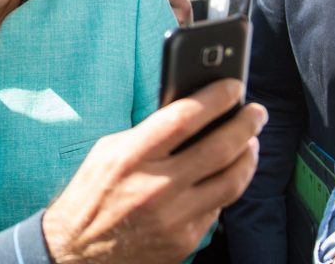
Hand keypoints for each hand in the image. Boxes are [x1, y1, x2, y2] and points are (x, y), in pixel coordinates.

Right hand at [42, 79, 266, 263]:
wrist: (78, 250)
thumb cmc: (93, 193)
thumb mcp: (110, 151)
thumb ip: (149, 133)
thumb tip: (193, 112)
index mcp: (131, 157)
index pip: (183, 118)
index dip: (215, 98)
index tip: (233, 86)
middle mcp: (155, 188)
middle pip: (219, 148)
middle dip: (246, 124)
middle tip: (256, 113)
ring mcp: (174, 218)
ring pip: (231, 181)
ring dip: (248, 156)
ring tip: (251, 142)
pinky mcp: (185, 240)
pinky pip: (218, 207)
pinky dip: (226, 186)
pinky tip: (226, 174)